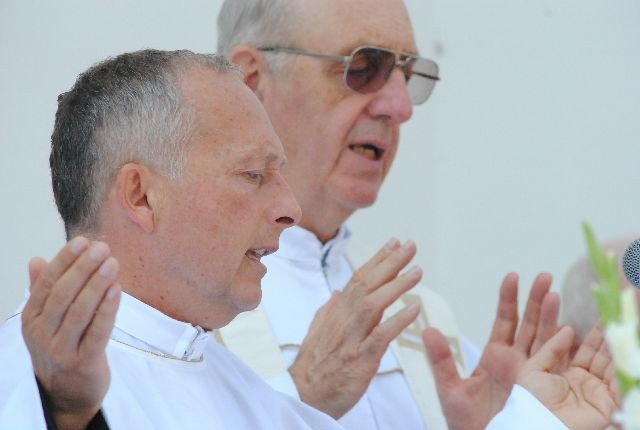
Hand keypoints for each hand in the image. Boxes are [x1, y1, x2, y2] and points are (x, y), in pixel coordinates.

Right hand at [21, 237, 120, 429]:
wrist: (67, 394)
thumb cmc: (61, 349)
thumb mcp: (46, 321)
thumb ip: (42, 290)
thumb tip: (36, 260)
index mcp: (33, 318)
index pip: (47, 284)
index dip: (65, 260)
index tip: (83, 241)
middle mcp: (43, 333)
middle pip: (63, 295)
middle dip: (83, 268)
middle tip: (102, 248)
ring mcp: (62, 349)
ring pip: (79, 311)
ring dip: (97, 284)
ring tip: (112, 263)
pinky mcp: (83, 362)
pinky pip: (97, 332)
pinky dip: (107, 309)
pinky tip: (117, 290)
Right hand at [288, 239, 421, 418]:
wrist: (304, 396)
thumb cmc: (314, 366)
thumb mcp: (317, 333)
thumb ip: (328, 311)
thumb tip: (337, 291)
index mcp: (336, 313)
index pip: (359, 279)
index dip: (377, 260)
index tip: (394, 243)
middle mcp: (343, 321)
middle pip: (367, 284)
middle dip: (390, 262)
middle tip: (410, 245)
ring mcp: (352, 339)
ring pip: (374, 304)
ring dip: (397, 285)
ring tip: (417, 270)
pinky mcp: (361, 359)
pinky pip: (381, 336)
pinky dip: (398, 321)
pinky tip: (415, 308)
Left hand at [423, 273, 559, 429]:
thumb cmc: (464, 422)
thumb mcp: (449, 389)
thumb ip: (440, 360)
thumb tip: (427, 329)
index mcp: (494, 356)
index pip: (504, 320)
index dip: (509, 299)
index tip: (513, 276)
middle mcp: (515, 361)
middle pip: (529, 324)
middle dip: (536, 300)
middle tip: (544, 276)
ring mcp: (531, 375)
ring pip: (544, 340)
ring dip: (550, 318)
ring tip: (554, 294)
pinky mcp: (542, 391)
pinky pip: (556, 366)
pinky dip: (563, 348)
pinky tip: (570, 330)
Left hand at [517, 324, 618, 429]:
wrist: (538, 425)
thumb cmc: (530, 400)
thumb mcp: (534, 368)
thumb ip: (551, 349)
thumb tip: (568, 328)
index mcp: (565, 373)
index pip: (583, 349)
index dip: (591, 334)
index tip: (598, 315)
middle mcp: (583, 381)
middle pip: (599, 355)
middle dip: (607, 336)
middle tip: (614, 315)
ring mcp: (596, 392)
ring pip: (610, 365)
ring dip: (616, 347)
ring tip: (622, 326)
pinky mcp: (607, 404)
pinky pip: (618, 383)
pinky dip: (622, 367)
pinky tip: (624, 350)